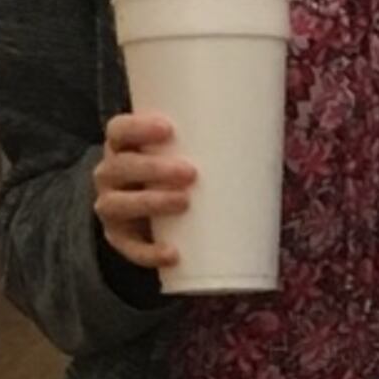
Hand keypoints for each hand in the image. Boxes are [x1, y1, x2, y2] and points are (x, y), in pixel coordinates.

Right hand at [93, 107, 194, 273]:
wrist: (146, 213)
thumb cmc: (173, 171)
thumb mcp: (183, 151)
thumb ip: (209, 139)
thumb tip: (270, 124)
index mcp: (122, 146)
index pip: (118, 130)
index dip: (138, 128)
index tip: (169, 128)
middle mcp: (109, 174)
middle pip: (121, 167)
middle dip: (153, 168)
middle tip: (190, 172)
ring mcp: (111, 207)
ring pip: (120, 204)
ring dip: (151, 202)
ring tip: (184, 202)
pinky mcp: (119, 239)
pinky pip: (130, 248)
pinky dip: (150, 253)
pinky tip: (173, 254)